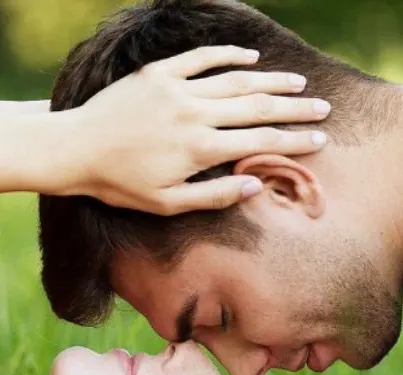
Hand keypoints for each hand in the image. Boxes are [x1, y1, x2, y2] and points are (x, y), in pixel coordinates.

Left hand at [68, 45, 329, 212]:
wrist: (76, 150)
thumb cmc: (121, 185)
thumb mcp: (168, 204)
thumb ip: (214, 195)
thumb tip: (255, 185)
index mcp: (200, 149)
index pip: (260, 143)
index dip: (294, 141)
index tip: (320, 140)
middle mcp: (195, 114)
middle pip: (257, 108)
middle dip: (294, 110)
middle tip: (322, 109)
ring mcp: (177, 89)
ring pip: (236, 80)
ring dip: (271, 81)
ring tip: (297, 85)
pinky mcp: (159, 73)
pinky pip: (202, 59)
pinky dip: (229, 56)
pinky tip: (251, 60)